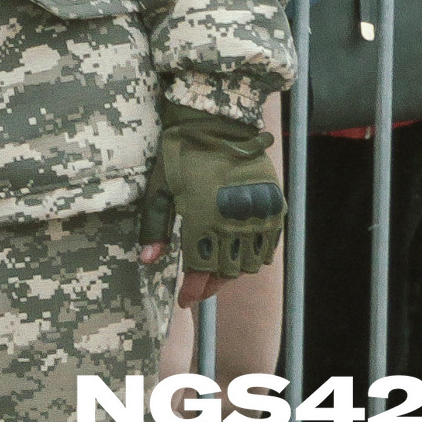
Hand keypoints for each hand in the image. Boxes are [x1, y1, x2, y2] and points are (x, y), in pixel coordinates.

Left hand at [139, 104, 283, 293]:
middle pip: (226, 271)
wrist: (218, 122)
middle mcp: (234, 222)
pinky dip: (254, 256)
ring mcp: (258, 215)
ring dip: (232, 271)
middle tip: (196, 287)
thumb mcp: (159, 186)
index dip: (193, 290)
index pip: (201, 270)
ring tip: (214, 270)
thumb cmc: (181, 151)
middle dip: (209, 283)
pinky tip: (238, 254)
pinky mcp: (274, 206)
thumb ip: (155, 226)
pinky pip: (269, 246)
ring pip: (250, 263)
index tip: (184, 299)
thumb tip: (147, 260)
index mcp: (203, 219)